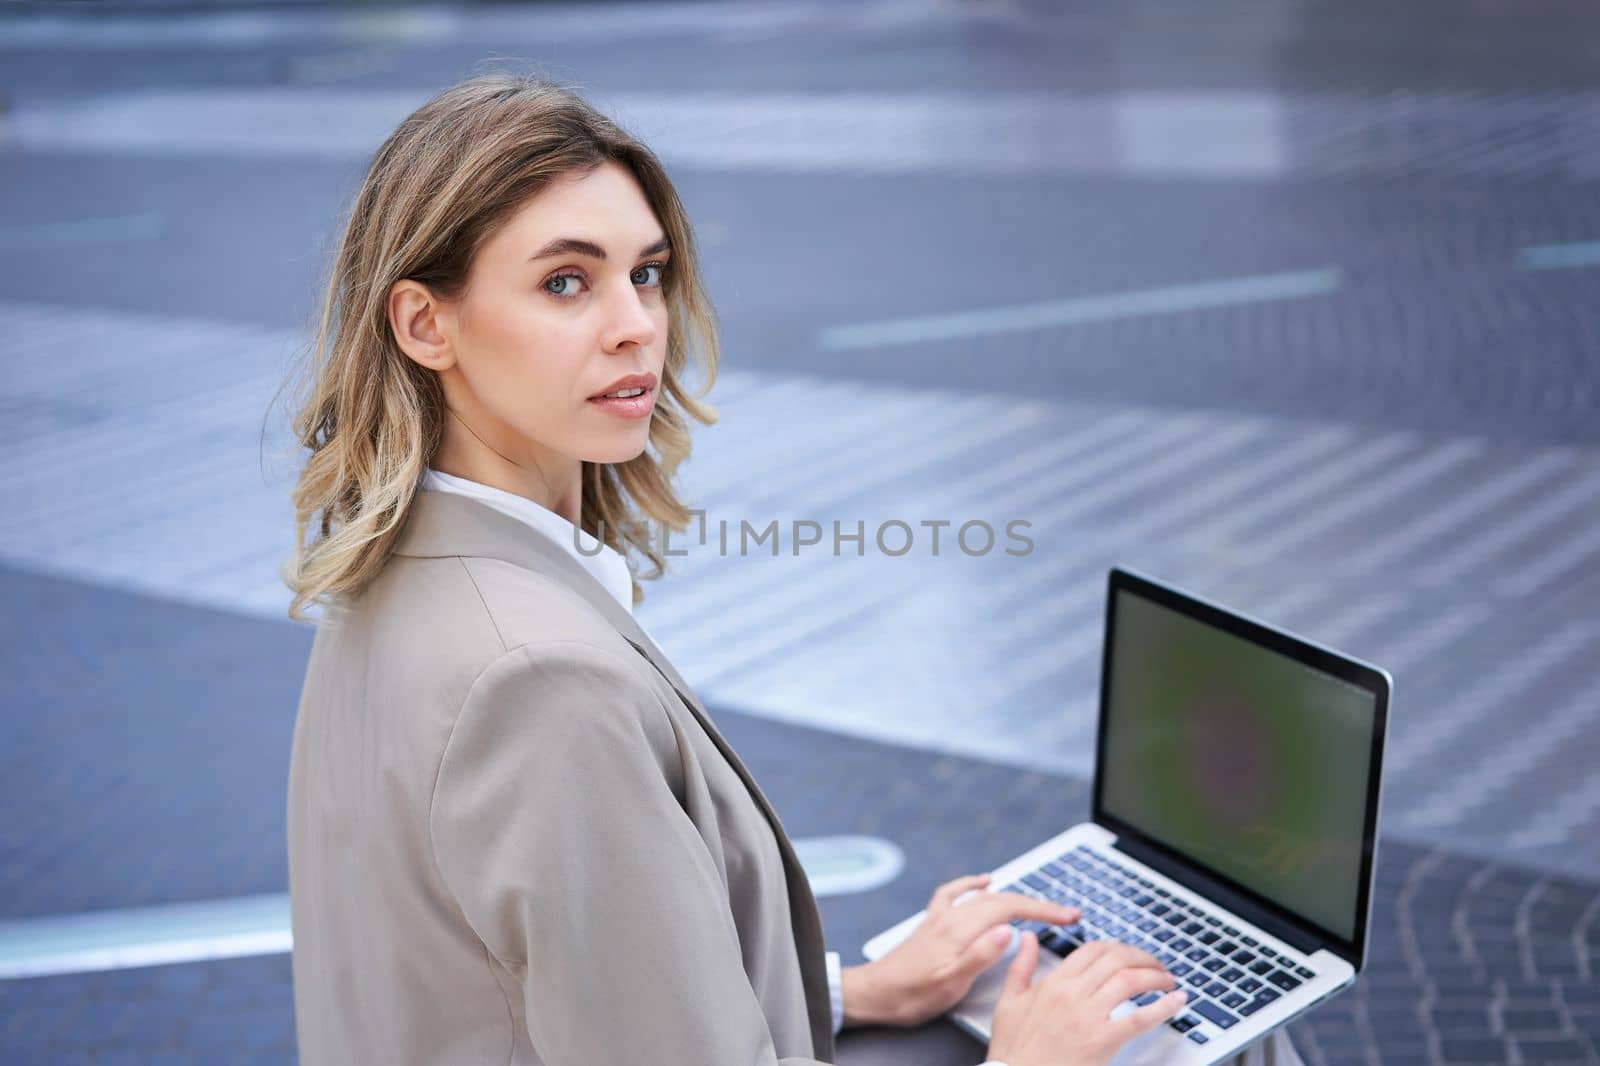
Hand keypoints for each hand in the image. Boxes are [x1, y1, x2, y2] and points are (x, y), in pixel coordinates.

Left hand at [842, 873, 1080, 1028]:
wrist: (876, 993)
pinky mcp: (933, 922)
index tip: (1069, 916)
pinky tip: (983, 882)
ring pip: (986, 897)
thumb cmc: (912, 994)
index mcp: (961, 929)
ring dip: (1015, 897)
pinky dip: (973, 884)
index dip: (1044, 911)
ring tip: (1038, 905)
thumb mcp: (952, 982)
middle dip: (1038, 904)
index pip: (1011, 910)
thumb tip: (1009, 930)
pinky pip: (956, 893)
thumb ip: (980, 955)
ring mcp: (942, 917)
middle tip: (1067, 914)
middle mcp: (952, 917)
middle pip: (1003, 900)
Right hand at [986, 936, 1187, 1065]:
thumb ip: (1021, 966)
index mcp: (1053, 981)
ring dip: (1155, 976)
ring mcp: (1088, 1015)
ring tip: (1168, 981)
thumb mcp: (1009, 1001)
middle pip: (1116, 959)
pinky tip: (1176, 1002)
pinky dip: (1162, 1007)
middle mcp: (1072, 993)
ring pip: (1130, 980)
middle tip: (1156, 965)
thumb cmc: (1013, 1049)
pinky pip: (1138, 1018)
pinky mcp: (1101, 1040)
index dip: (1117, 948)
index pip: (1093, 950)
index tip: (1130, 955)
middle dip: (1142, 957)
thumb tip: (1026, 937)